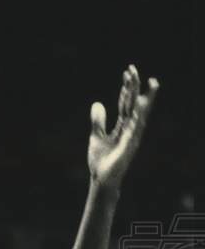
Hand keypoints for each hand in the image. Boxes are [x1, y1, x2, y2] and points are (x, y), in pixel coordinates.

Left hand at [88, 65, 158, 192]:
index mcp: (122, 125)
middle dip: (133, 87)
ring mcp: (131, 136)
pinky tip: (141, 107)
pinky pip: (135, 130)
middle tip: (133, 69)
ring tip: (151, 84)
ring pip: (139, 115)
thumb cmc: (101, 159)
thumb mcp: (96, 136)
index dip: (126, 87)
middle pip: (132, 104)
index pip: (125, 102)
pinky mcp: (129, 146)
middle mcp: (130, 128)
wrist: (101, 178)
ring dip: (145, 100)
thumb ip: (98, 120)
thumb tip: (97, 103)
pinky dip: (138, 119)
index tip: (127, 71)